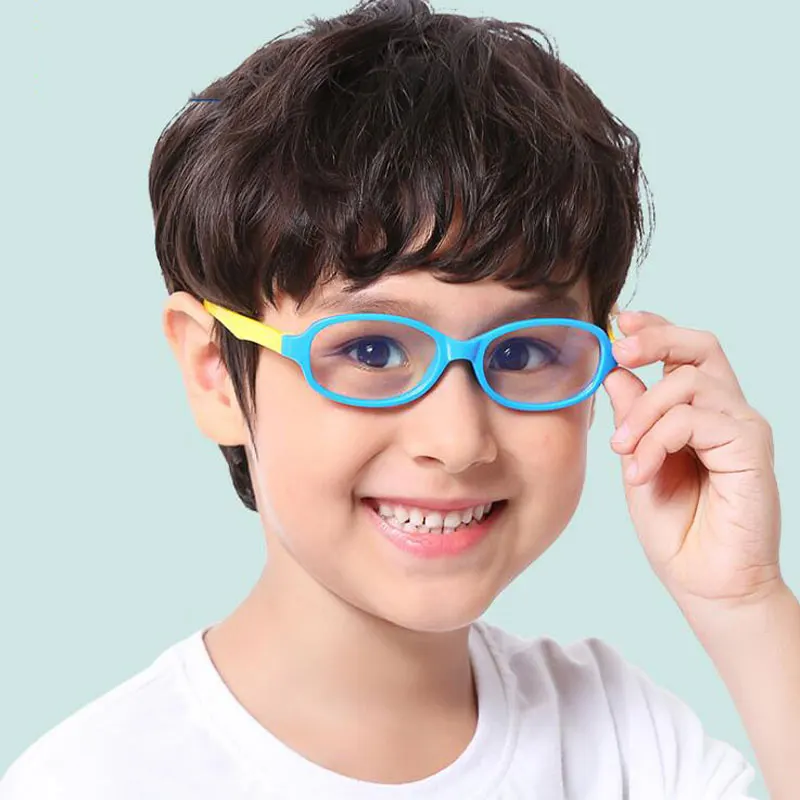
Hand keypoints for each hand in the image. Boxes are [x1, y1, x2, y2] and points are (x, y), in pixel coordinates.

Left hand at [602, 310, 782, 609]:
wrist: (706, 584)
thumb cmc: (675, 529)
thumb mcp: (639, 462)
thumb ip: (633, 418)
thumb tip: (616, 372)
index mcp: (699, 413)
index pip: (685, 352)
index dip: (655, 329)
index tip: (619, 322)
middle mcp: (727, 412)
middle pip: (700, 345)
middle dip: (655, 338)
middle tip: (618, 352)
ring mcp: (742, 428)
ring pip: (689, 382)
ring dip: (643, 413)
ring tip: (624, 452)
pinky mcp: (751, 448)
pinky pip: (695, 420)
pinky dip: (657, 439)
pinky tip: (641, 471)